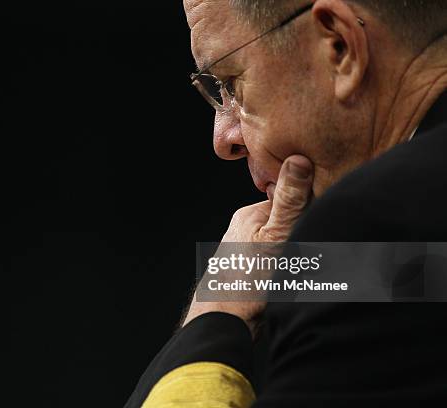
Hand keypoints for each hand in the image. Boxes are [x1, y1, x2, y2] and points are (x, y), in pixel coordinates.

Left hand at [183, 155, 313, 336]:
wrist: (225, 322)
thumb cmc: (247, 280)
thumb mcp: (275, 235)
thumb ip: (290, 201)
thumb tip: (297, 160)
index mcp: (251, 214)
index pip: (291, 198)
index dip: (311, 207)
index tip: (323, 219)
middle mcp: (247, 228)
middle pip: (290, 221)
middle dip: (306, 233)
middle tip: (311, 252)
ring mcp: (249, 250)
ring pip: (287, 244)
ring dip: (300, 255)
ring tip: (300, 270)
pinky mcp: (253, 271)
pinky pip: (282, 263)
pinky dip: (292, 270)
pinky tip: (294, 281)